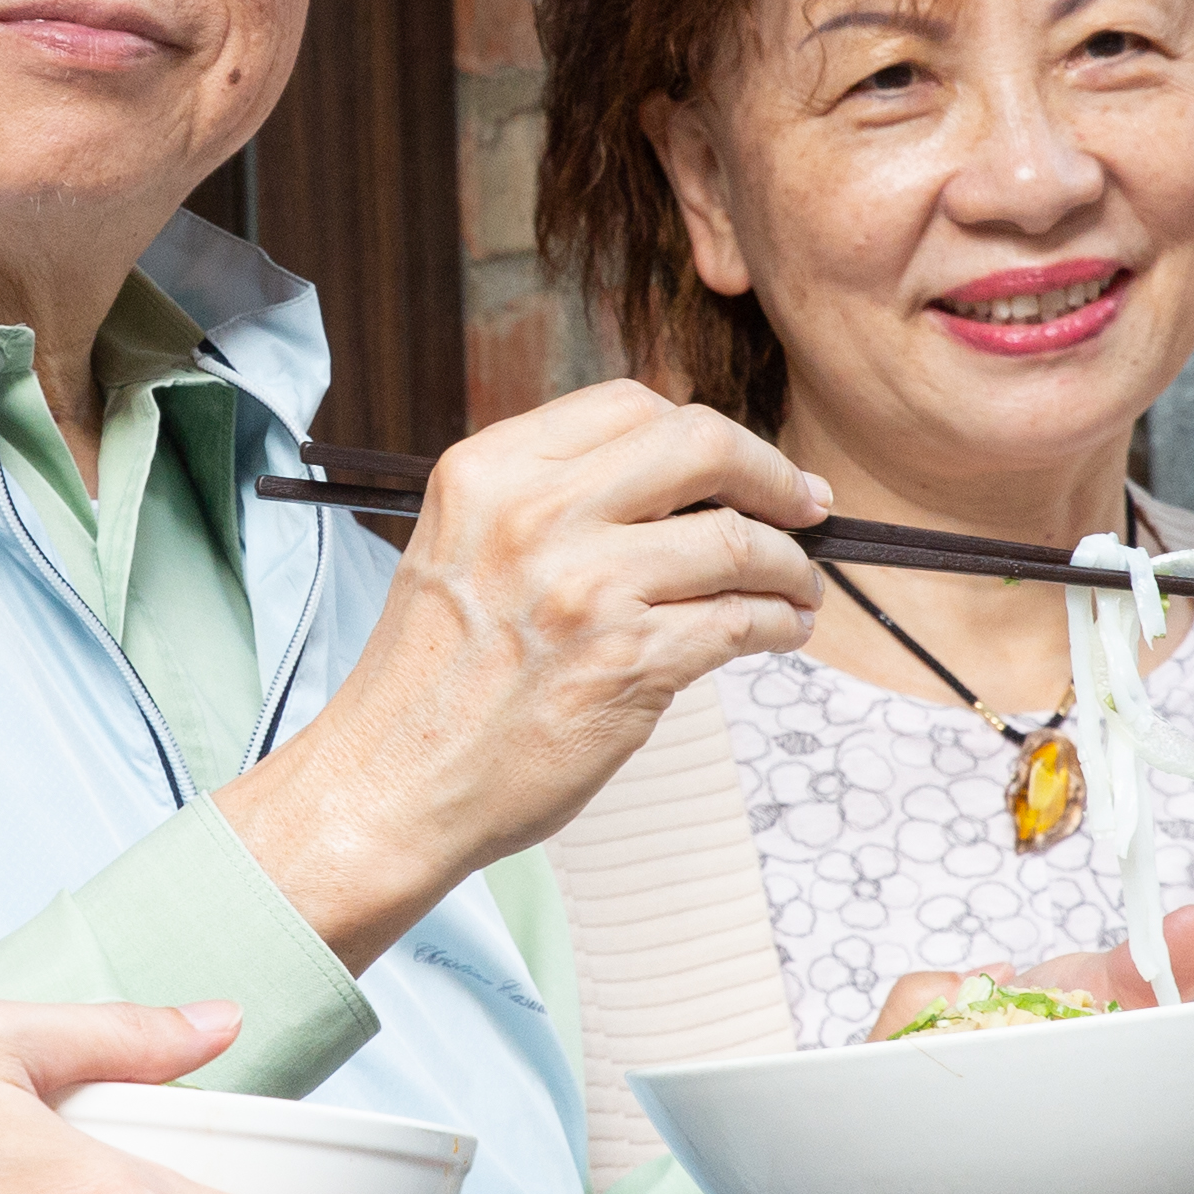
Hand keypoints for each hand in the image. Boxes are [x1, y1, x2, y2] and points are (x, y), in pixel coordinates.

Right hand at [217, 381, 831, 961]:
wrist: (389, 787)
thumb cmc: (429, 681)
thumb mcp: (459, 546)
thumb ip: (544, 500)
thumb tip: (677, 483)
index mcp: (488, 472)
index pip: (628, 406)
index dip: (702, 431)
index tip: (740, 462)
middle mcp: (536, 515)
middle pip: (700, 445)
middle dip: (772, 472)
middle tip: (804, 503)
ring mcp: (585, 588)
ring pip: (736, 540)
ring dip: (788, 565)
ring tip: (797, 587)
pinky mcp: (627, 663)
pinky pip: (741, 621)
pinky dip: (780, 623)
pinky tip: (782, 630)